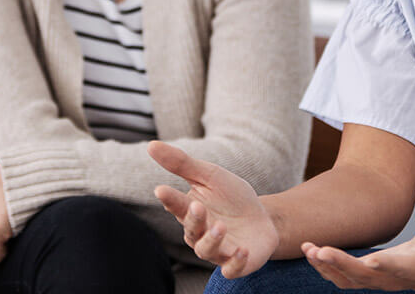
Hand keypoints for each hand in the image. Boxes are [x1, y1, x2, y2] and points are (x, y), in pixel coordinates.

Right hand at [148, 141, 278, 277]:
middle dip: (193, 219)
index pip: (176, 205)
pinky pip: (231, 269)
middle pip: (191, 229)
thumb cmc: (231, 196)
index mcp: (191, 211)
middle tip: (197, 205)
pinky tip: (241, 250)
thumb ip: (182, 163)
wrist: (263, 218)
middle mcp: (200, 234)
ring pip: (206, 250)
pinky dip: (235, 263)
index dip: (169, 198)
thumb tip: (151, 145)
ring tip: (220, 226)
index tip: (161, 189)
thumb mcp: (210, 175)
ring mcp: (218, 250)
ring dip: (212, 240)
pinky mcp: (237, 264)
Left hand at [301, 208, 414, 291]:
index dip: (386, 266)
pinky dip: (324, 265)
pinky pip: (340, 276)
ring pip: (346, 280)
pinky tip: (310, 251)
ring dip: (325, 266)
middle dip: (341, 264)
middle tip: (321, 250)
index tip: (371, 261)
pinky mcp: (364, 276)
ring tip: (309, 249)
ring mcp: (376, 280)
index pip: (399, 268)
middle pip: (364, 276)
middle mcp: (392, 278)